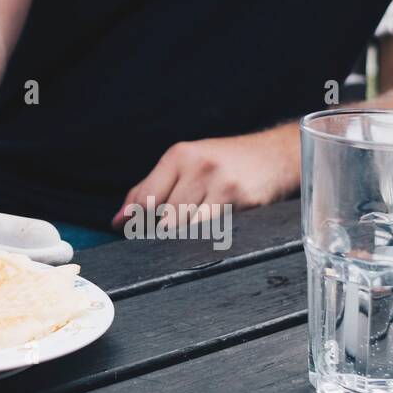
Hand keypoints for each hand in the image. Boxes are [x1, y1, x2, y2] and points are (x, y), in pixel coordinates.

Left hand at [110, 123, 300, 230]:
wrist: (274, 154)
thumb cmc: (223, 161)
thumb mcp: (185, 163)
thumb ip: (149, 188)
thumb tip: (118, 220)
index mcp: (179, 155)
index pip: (146, 197)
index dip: (133, 220)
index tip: (126, 231)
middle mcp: (200, 167)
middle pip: (165, 217)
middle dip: (158, 232)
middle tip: (161, 238)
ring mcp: (223, 185)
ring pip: (189, 227)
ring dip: (183, 238)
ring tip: (187, 235)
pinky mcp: (245, 202)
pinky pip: (216, 231)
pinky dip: (207, 238)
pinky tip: (209, 234)